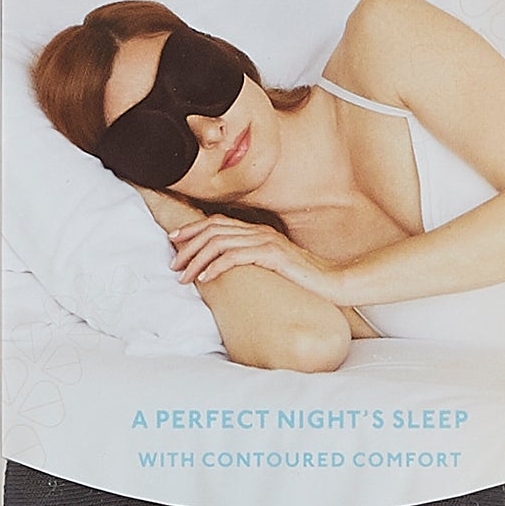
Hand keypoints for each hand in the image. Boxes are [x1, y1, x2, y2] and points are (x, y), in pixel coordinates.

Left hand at [168, 215, 346, 301]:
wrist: (330, 283)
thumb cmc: (300, 280)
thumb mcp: (270, 267)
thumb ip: (249, 262)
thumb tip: (222, 269)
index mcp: (258, 231)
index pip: (216, 222)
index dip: (192, 229)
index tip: (173, 240)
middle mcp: (259, 231)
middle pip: (212, 230)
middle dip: (188, 246)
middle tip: (173, 264)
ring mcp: (266, 241)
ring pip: (219, 243)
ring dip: (196, 260)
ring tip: (183, 277)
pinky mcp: (272, 255)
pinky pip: (235, 256)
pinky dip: (215, 267)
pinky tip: (205, 279)